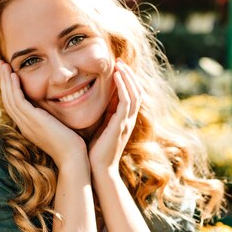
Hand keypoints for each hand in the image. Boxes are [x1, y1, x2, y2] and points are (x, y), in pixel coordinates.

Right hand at [0, 61, 87, 168]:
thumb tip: (62, 106)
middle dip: (4, 81)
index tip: (10, 74)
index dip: (10, 88)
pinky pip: (18, 101)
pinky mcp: (33, 121)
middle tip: (1, 64)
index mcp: (29, 127)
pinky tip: (15, 75)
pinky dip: (14, 88)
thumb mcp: (60, 128)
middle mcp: (25, 125)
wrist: (73, 159)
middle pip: (8, 99)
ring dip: (6, 80)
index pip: (14, 105)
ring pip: (10, 98)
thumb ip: (56, 118)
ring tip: (3, 64)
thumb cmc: (73, 146)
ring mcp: (27, 124)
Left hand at [88, 60, 142, 174]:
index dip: (126, 80)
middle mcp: (129, 120)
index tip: (117, 67)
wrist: (97, 170)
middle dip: (129, 75)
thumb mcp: (99, 127)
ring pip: (134, 93)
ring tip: (119, 64)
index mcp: (124, 120)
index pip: (131, 95)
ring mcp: (127, 122)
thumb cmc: (94, 151)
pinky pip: (126, 101)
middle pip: (136, 91)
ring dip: (127, 77)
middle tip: (119, 61)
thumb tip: (95, 99)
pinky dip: (123, 86)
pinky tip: (116, 76)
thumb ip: (102, 114)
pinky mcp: (121, 124)